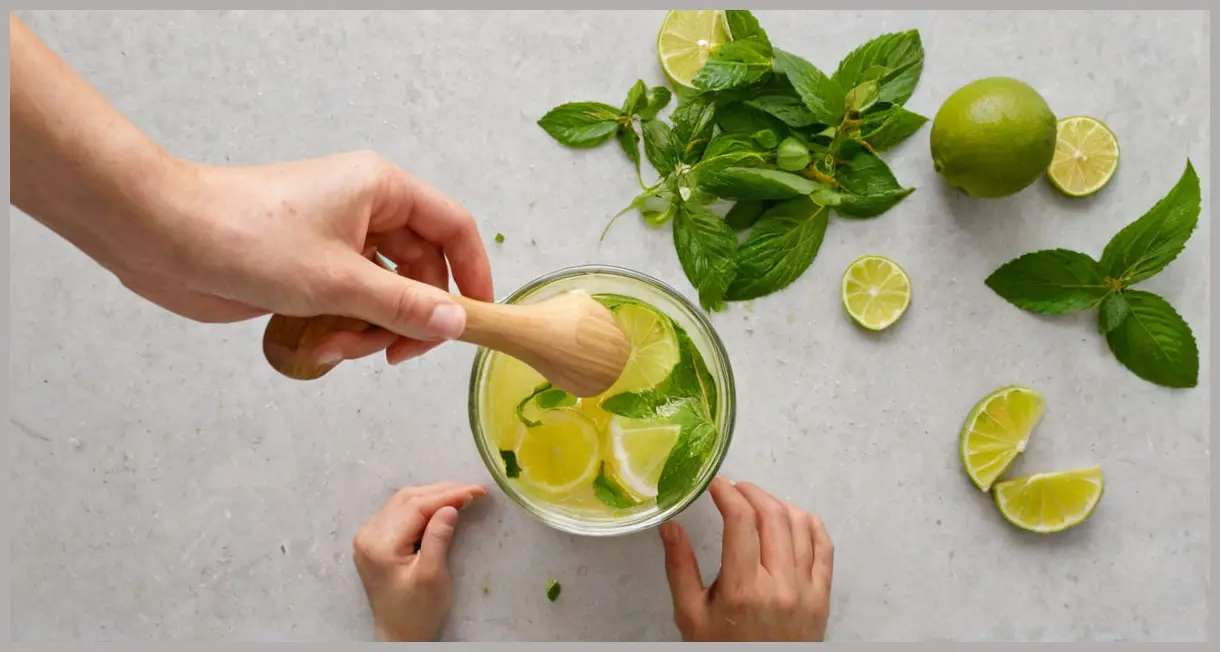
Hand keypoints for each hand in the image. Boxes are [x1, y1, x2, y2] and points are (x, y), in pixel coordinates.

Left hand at [158, 152, 494, 364]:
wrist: (161, 236)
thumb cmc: (247, 237)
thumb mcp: (339, 280)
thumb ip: (405, 305)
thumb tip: (457, 323)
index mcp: (382, 190)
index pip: (454, 229)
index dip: (474, 273)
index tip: (476, 319)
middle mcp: (366, 211)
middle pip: (422, 271)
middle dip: (409, 317)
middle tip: (394, 354)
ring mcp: (337, 241)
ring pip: (386, 295)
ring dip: (371, 330)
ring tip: (337, 347)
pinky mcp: (310, 269)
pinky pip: (351, 305)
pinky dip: (344, 329)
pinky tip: (319, 345)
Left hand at [352, 482, 486, 641]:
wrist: (399, 634)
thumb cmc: (417, 612)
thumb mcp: (432, 577)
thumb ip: (438, 539)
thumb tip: (451, 507)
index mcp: (380, 544)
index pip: (416, 507)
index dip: (448, 495)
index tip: (477, 491)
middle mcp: (368, 534)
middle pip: (408, 499)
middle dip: (442, 491)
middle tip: (474, 491)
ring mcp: (368, 536)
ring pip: (403, 501)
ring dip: (433, 495)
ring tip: (462, 495)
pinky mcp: (374, 539)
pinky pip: (399, 511)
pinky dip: (422, 505)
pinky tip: (441, 506)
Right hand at [659, 477, 833, 641]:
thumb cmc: (722, 648)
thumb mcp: (690, 615)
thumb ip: (680, 568)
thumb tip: (671, 526)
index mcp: (742, 589)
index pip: (741, 521)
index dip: (728, 493)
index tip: (715, 483)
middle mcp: (779, 585)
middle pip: (772, 516)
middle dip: (751, 492)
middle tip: (734, 489)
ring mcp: (806, 590)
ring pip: (800, 525)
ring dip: (778, 503)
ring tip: (758, 502)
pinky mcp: (823, 596)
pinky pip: (824, 547)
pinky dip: (809, 523)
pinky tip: (792, 517)